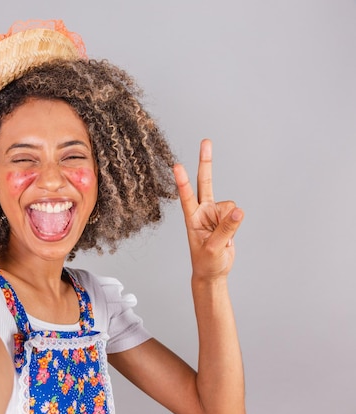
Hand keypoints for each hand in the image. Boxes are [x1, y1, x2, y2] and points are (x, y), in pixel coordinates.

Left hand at [174, 139, 243, 281]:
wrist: (213, 271)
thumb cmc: (206, 262)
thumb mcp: (214, 248)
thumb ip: (226, 229)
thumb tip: (239, 211)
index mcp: (192, 217)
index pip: (186, 196)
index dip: (183, 182)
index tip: (177, 166)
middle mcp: (202, 210)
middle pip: (205, 181)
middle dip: (206, 161)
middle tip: (206, 141)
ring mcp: (214, 212)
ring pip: (230, 206)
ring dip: (230, 223)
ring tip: (221, 238)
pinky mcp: (225, 216)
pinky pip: (237, 214)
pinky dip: (236, 225)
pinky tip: (227, 235)